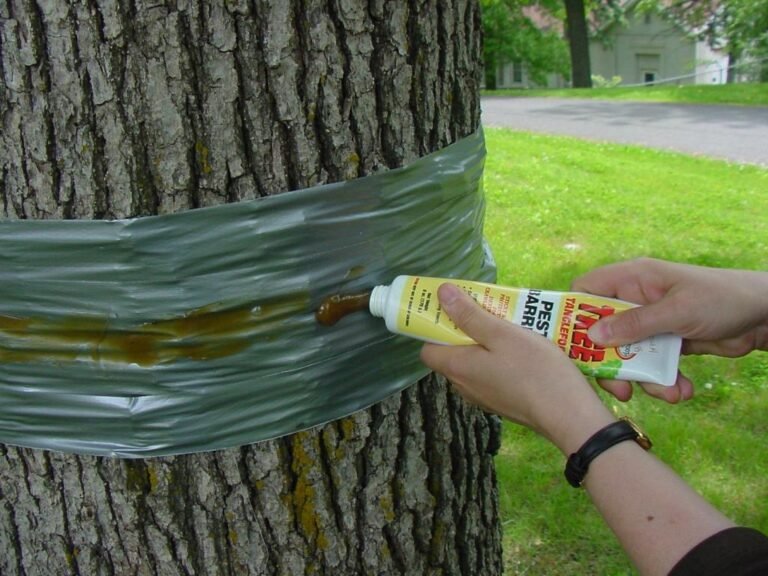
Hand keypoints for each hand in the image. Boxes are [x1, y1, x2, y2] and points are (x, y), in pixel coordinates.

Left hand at [420, 283, 614, 454]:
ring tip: (509, 323)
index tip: (454, 308)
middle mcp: (464, 386)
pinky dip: (500, 358)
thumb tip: (441, 294)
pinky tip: (523, 347)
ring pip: (475, 363)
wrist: (570, 416)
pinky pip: (492, 374)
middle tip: (488, 308)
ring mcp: (484, 397)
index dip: (435, 327)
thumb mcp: (502, 334)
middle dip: (466, 328)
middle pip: (452, 353)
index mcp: (457, 369)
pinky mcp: (503, 402)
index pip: (427, 349)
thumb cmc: (536, 371)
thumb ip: (470, 315)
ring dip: (486, 342)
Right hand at [572, 258, 767, 402]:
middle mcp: (635, 300)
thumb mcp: (678, 311)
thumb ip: (635, 324)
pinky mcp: (665, 343)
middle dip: (609, 363)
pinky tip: (682, 390)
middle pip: (601, 331)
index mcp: (631, 279)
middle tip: (619, 387)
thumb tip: (593, 337)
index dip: (572, 316)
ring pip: (626, 355)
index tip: (572, 346)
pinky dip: (663, 381)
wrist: (764, 315)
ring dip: (643, 379)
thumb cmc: (722, 298)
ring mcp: (650, 323)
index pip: (584, 291)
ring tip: (667, 393)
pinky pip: (650, 365)